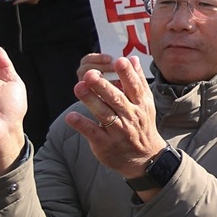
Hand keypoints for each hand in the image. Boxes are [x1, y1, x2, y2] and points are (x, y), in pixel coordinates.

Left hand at [64, 57, 166, 192]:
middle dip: (103, 86)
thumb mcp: (145, 103)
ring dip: (90, 100)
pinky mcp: (105, 143)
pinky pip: (93, 132)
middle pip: (116, 99)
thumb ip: (137, 81)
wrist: (145, 158)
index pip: (134, 86)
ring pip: (103, 113)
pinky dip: (82, 124)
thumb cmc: (142, 125)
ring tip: (78, 87)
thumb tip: (131, 58)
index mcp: (141, 104)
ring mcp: (118, 130)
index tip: (119, 61)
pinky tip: (71, 116)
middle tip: (91, 73)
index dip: (127, 74)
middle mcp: (131, 116)